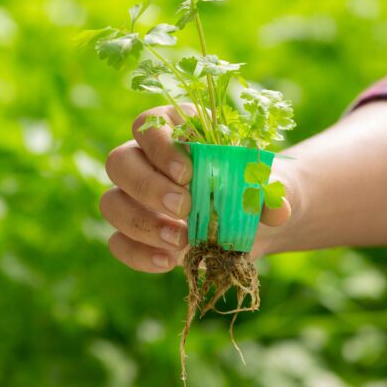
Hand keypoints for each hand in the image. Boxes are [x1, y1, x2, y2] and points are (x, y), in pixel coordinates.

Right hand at [99, 104, 294, 272]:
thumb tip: (276, 209)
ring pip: (111, 202)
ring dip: (141, 223)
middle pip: (119, 161)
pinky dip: (139, 254)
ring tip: (180, 240)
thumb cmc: (253, 187)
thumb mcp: (269, 184)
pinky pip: (118, 241)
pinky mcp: (134, 232)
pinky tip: (169, 262)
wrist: (253, 221)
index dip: (160, 147)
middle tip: (183, 208)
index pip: (147, 124)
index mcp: (173, 130)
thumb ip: (270, 190)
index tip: (187, 173)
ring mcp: (133, 197)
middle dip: (147, 186)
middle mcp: (144, 159)